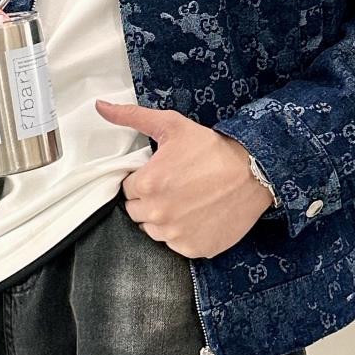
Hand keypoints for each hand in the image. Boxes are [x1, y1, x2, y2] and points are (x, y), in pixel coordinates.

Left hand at [94, 100, 276, 257]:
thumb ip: (132, 117)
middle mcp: (158, 214)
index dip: (144, 180)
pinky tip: (199, 215)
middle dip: (151, 200)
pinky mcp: (195, 249)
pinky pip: (178, 244)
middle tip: (175, 186)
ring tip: (187, 201)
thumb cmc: (212, 148)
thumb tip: (100, 106)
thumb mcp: (172, 125)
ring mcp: (176, 234)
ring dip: (165, 219)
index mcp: (146, 185)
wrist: (254, 173)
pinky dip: (185, 233)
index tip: (162, 174)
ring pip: (155, 231)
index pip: (128, 190)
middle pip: (138, 212)